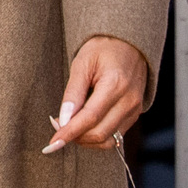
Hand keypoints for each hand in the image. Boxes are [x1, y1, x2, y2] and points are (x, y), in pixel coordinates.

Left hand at [43, 35, 152, 153]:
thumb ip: (73, 93)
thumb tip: (63, 121)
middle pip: (99, 134)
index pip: (90, 118)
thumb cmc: (104, 49)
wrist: (130, 43)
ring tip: (69, 126)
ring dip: (85, 140)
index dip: (69, 133)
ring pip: (107, 140)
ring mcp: (135, 109)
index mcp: (115, 84)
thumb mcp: (82, 63)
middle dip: (75, 137)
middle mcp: (129, 100)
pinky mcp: (135, 115)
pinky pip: (114, 136)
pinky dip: (96, 136)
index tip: (52, 143)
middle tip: (57, 127)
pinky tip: (83, 125)